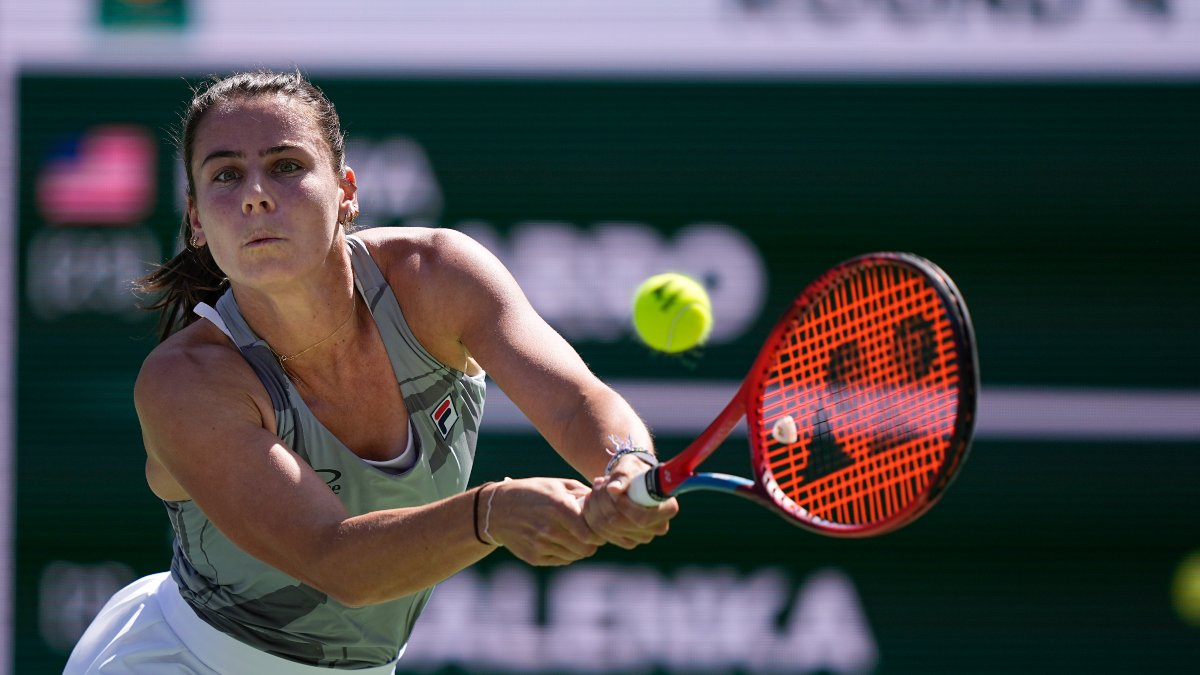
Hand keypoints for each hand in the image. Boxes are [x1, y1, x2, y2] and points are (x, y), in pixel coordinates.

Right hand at [484, 477, 603, 565]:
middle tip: (591, 536)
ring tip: (576, 538)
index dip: (599, 533)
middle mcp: (549, 528)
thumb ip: (582, 492)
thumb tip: (604, 499)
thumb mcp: (556, 484)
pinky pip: (561, 561)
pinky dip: (566, 554)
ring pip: (574, 556)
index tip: (599, 528)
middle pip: (585, 548)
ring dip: (579, 549)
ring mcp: (540, 545)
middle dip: (592, 543)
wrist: (497, 509)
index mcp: (558, 507)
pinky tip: (561, 542)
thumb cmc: (532, 493)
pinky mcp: (533, 557)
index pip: (590, 532)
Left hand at [581, 454, 678, 548]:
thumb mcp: (629, 467)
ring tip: (595, 488)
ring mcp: (643, 537)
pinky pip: (604, 535)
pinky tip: (593, 501)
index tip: (611, 489)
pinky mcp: (628, 541)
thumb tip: (613, 489)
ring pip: (609, 530)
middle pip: (623, 525)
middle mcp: (659, 527)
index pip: (643, 518)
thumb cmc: (633, 470)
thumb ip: (623, 477)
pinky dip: (594, 517)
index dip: (623, 506)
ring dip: (596, 507)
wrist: (630, 479)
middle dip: (604, 503)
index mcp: (668, 508)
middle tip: (597, 482)